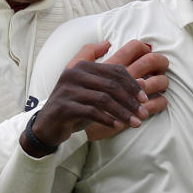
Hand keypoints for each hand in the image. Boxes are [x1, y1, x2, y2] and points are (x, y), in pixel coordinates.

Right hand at [26, 43, 151, 154]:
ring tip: (135, 122)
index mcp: (82, 66)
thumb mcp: (91, 89)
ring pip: (104, 99)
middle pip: (111, 84)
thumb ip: (108, 77)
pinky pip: (92, 112)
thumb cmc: (76, 106)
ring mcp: (67, 90)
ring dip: (123, 112)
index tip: (145, 99)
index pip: (115, 71)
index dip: (133, 85)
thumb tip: (136, 71)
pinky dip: (108, 119)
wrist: (48, 125)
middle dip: (131, 100)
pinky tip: (117, 126)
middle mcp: (73, 74)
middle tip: (143, 113)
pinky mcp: (63, 107)